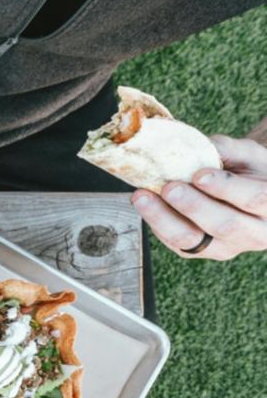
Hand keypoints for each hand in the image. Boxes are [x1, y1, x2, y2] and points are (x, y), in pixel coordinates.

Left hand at [132, 135, 266, 260]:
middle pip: (224, 224)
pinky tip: (144, 204)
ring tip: (142, 197)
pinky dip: (157, 223)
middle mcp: (255, 233)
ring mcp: (227, 247)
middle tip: (169, 187)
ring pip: (193, 240)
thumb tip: (199, 146)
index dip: (226, 187)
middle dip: (193, 206)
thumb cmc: (252, 170)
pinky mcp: (201, 252)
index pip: (254, 199)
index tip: (200, 174)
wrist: (248, 192)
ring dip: (163, 219)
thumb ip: (230, 150)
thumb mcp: (250, 155)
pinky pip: (176, 243)